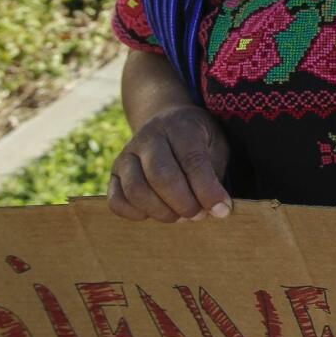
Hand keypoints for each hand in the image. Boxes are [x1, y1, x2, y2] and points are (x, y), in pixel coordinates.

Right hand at [108, 104, 231, 222]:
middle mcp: (149, 137)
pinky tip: (154, 214)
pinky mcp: (114, 172)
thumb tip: (217, 209)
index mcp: (180, 126)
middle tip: (198, 215)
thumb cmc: (198, 138)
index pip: (192, 160)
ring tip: (180, 216)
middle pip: (161, 176)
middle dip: (183, 203)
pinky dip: (134, 214)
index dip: (207, 190)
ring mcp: (127, 154)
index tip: (221, 209)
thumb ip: (215, 173)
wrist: (165, 120)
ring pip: (136, 190)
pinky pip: (116, 200)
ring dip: (161, 212)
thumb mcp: (216, 144)